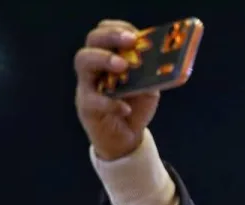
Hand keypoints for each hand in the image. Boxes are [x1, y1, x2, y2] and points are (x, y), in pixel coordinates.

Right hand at [74, 21, 160, 161]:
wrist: (126, 137)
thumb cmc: (135, 105)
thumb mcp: (148, 86)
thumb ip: (151, 72)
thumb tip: (161, 59)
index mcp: (109, 57)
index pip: (104, 33)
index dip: (117, 29)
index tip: (135, 34)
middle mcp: (94, 67)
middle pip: (92, 41)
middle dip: (110, 37)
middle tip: (130, 42)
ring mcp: (87, 84)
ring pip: (83, 61)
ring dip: (103, 59)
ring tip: (122, 66)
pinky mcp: (86, 106)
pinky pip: (93, 100)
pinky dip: (110, 103)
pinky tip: (125, 107)